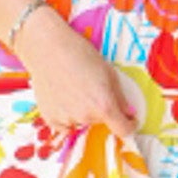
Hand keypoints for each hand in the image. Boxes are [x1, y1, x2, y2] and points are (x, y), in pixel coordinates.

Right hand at [16, 5, 138, 141]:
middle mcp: (85, 117)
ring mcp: (66, 119)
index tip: (128, 119)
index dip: (129, 125)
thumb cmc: (79, 54)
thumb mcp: (109, 72)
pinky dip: (67, 115)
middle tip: (92, 88)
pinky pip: (65, 125)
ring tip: (74, 89)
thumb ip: (121, 98)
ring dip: (83, 112)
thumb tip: (128, 113)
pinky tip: (63, 96)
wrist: (47, 47)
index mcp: (104, 106)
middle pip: (101, 123)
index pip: (124, 130)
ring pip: (83, 122)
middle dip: (101, 110)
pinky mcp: (50, 118)